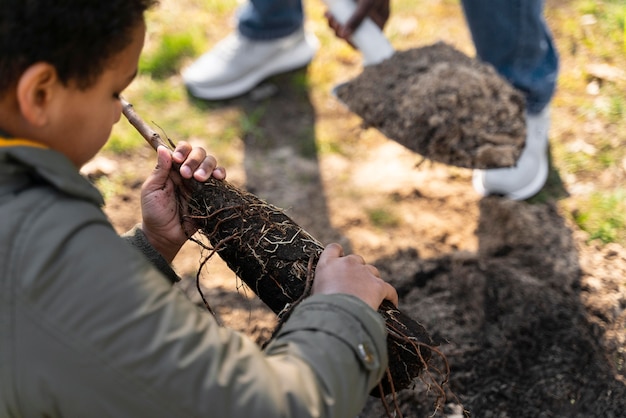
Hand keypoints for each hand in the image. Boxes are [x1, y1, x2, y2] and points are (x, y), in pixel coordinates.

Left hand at [140, 142, 225, 261]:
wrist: (165, 235)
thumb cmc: (154, 213)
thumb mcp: (151, 190)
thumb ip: (160, 170)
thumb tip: (163, 148)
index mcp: (173, 168)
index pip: (182, 150)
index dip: (182, 150)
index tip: (177, 159)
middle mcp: (189, 172)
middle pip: (199, 153)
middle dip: (194, 160)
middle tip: (186, 174)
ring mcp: (201, 182)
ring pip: (211, 162)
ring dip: (207, 166)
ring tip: (199, 178)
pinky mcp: (211, 194)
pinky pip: (221, 179)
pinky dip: (221, 173)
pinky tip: (218, 177)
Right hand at [313, 243, 397, 309]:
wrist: (338, 316)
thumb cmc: (322, 309)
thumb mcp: (315, 294)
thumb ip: (322, 287)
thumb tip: (323, 295)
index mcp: (328, 264)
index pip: (333, 248)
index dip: (339, 253)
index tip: (341, 260)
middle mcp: (347, 263)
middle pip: (357, 259)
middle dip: (357, 269)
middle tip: (356, 285)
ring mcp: (364, 272)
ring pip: (373, 271)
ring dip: (371, 281)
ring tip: (371, 296)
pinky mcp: (378, 285)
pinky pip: (388, 289)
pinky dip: (390, 296)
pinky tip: (391, 303)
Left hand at [325, 0, 389, 41]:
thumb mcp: (368, 3)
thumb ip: (358, 18)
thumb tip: (344, 36)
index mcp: (379, 20)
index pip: (367, 40)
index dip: (354, 42)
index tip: (344, 38)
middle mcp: (369, 18)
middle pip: (353, 33)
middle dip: (340, 31)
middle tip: (333, 23)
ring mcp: (357, 12)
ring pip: (344, 25)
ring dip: (334, 24)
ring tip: (329, 16)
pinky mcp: (347, 7)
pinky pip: (339, 16)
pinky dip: (333, 16)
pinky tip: (327, 13)